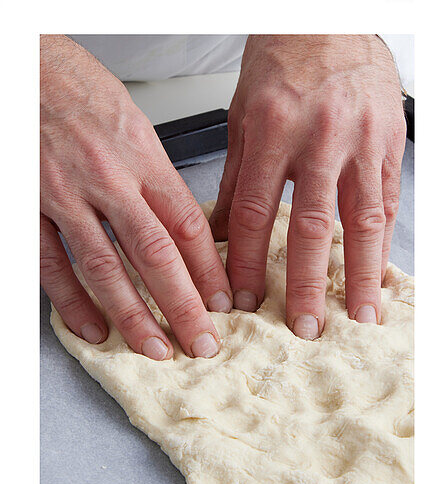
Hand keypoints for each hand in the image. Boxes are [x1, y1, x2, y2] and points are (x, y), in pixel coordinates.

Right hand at [40, 35, 230, 360]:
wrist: (24, 65)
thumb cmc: (80, 91)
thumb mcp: (134, 124)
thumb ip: (155, 179)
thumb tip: (183, 229)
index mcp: (142, 156)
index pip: (186, 224)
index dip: (208, 270)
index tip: (223, 303)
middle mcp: (108, 179)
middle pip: (155, 254)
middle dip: (184, 305)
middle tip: (202, 342)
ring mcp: (67, 197)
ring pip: (107, 267)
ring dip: (135, 315)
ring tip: (157, 348)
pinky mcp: (32, 209)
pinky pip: (54, 266)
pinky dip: (74, 304)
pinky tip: (94, 330)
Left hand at [210, 34, 405, 336]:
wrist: (329, 19)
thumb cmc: (282, 63)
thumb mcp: (242, 118)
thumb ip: (236, 180)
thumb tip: (218, 238)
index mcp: (274, 131)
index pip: (257, 213)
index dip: (250, 264)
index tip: (245, 303)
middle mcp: (321, 138)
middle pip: (314, 226)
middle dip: (308, 284)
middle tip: (304, 328)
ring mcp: (361, 140)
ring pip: (362, 220)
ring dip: (361, 275)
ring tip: (359, 316)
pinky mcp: (390, 141)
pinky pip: (387, 201)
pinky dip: (383, 242)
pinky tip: (379, 275)